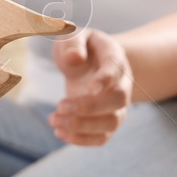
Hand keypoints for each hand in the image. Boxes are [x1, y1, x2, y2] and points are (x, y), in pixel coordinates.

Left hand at [50, 28, 131, 146]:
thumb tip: (74, 58)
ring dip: (82, 126)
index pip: (116, 71)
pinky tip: (59, 132)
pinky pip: (102, 138)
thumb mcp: (74, 36)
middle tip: (60, 105)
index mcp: (114, 60)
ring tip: (54, 120)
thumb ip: (73, 43)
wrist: (93, 63)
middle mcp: (122, 85)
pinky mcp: (107, 122)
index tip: (90, 88)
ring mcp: (117, 107)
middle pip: (118, 101)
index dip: (105, 80)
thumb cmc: (82, 48)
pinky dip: (81, 140)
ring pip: (111, 123)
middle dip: (88, 107)